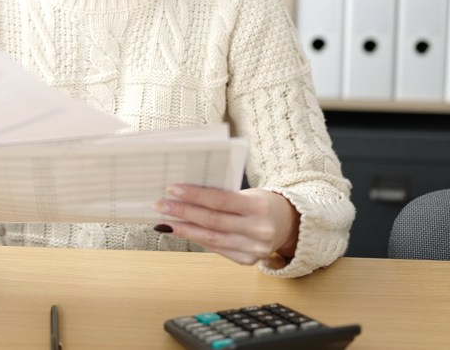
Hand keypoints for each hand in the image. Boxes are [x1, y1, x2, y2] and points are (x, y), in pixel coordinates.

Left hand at [152, 185, 299, 265]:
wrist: (288, 224)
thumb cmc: (263, 203)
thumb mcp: (249, 194)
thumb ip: (223, 197)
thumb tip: (186, 196)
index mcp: (258, 207)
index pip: (220, 200)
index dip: (194, 195)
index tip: (172, 189)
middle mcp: (257, 230)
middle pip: (212, 221)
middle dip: (183, 212)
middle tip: (161, 205)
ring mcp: (253, 249)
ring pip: (211, 239)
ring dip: (185, 229)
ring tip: (166, 221)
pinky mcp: (247, 260)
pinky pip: (217, 249)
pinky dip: (198, 239)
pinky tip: (184, 232)